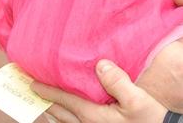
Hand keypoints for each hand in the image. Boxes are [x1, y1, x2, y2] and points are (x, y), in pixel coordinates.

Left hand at [33, 60, 166, 122]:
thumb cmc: (151, 118)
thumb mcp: (138, 99)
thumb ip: (118, 82)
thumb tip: (100, 65)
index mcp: (95, 116)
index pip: (66, 101)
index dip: (48, 92)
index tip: (32, 83)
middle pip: (60, 114)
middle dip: (45, 102)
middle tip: (31, 91)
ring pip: (66, 122)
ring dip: (53, 112)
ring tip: (44, 103)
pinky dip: (65, 119)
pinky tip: (65, 115)